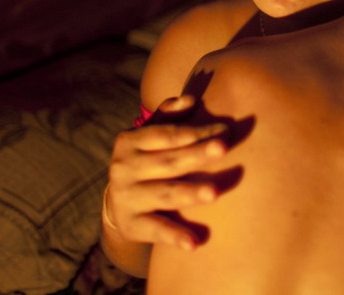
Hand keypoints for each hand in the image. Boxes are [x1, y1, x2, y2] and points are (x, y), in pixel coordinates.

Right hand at [105, 96, 226, 251]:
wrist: (118, 202)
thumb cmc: (147, 160)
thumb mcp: (150, 135)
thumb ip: (168, 115)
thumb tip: (191, 99)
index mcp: (130, 141)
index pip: (168, 134)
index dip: (196, 131)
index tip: (225, 130)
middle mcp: (124, 168)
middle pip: (169, 161)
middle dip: (197, 155)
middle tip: (223, 147)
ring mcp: (126, 197)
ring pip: (164, 194)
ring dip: (190, 193)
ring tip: (214, 193)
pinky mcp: (131, 225)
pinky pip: (156, 230)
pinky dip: (175, 236)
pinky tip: (194, 243)